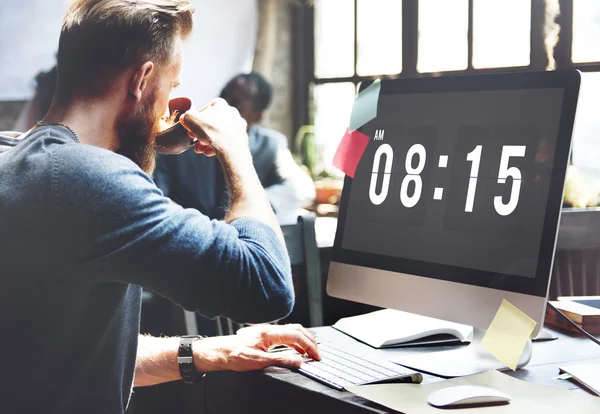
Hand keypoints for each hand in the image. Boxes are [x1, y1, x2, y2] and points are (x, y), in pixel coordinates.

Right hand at [179, 98, 248, 157]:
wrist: (231, 149)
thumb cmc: (211, 131)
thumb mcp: (190, 119)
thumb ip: (186, 116)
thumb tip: (185, 118)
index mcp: (220, 104)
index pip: (204, 109)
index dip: (194, 119)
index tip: (189, 128)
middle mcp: (232, 112)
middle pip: (211, 123)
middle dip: (200, 133)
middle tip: (193, 140)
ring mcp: (238, 125)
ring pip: (218, 133)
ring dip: (207, 142)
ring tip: (200, 149)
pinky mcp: (242, 138)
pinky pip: (226, 141)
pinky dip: (217, 147)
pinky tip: (209, 153)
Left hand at [193, 324, 319, 372]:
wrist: (219, 352)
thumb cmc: (234, 355)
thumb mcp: (258, 362)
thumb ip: (280, 360)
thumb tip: (298, 361)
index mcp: (269, 333)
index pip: (297, 336)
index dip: (309, 346)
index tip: (316, 356)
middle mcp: (269, 329)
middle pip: (297, 330)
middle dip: (310, 341)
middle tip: (317, 354)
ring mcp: (267, 331)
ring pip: (292, 331)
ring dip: (303, 340)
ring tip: (310, 351)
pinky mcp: (264, 335)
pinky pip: (285, 334)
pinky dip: (295, 341)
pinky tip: (296, 349)